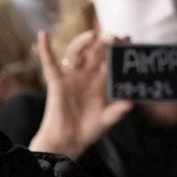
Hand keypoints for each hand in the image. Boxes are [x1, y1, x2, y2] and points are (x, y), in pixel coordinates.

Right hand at [29, 30, 132, 160]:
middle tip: (114, 36)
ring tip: (93, 35)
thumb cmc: (89, 131)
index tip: (127, 39)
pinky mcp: (56, 82)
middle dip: (104, 43)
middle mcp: (87, 76)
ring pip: (77, 53)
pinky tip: (44, 35)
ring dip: (83, 42)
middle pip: (95, 53)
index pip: (110, 61)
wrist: (68, 141)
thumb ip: (119, 110)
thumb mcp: (108, 120)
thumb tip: (132, 102)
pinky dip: (45, 49)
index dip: (117, 50)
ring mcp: (71, 77)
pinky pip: (49, 63)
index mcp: (101, 82)